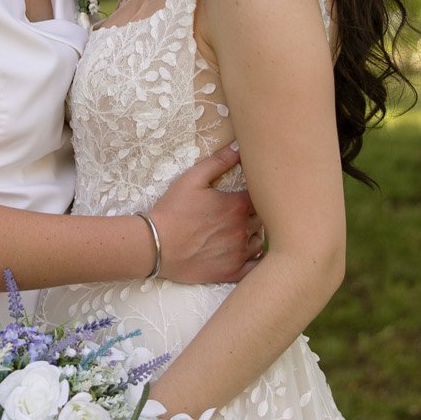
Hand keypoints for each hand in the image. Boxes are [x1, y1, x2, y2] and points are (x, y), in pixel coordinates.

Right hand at [148, 140, 262, 285]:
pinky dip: (256, 261)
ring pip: (261, 242)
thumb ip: (219, 161)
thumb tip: (240, 147)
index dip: (260, 194)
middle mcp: (243, 229)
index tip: (254, 192)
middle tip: (251, 210)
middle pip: (264, 219)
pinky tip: (250, 254)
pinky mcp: (232, 272)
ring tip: (246, 231)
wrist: (156, 245)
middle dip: (260, 214)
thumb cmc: (173, 210)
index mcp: (237, 206)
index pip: (262, 197)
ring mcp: (239, 253)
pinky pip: (256, 268)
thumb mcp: (192, 178)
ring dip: (256, 235)